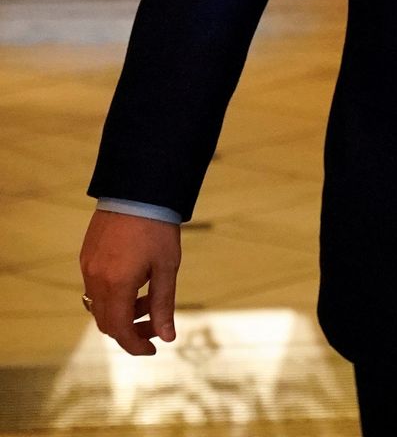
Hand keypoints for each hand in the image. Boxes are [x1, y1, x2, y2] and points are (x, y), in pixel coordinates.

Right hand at [79, 209, 180, 354]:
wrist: (140, 189)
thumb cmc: (158, 227)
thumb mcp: (166, 267)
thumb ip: (163, 304)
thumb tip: (168, 336)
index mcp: (116, 285)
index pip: (119, 330)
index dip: (135, 345)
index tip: (152, 349)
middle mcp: (95, 279)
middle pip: (106, 321)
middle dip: (130, 330)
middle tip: (153, 327)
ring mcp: (88, 266)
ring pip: (99, 305)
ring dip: (122, 311)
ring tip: (148, 301)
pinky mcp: (87, 255)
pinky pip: (95, 287)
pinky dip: (113, 295)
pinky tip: (134, 282)